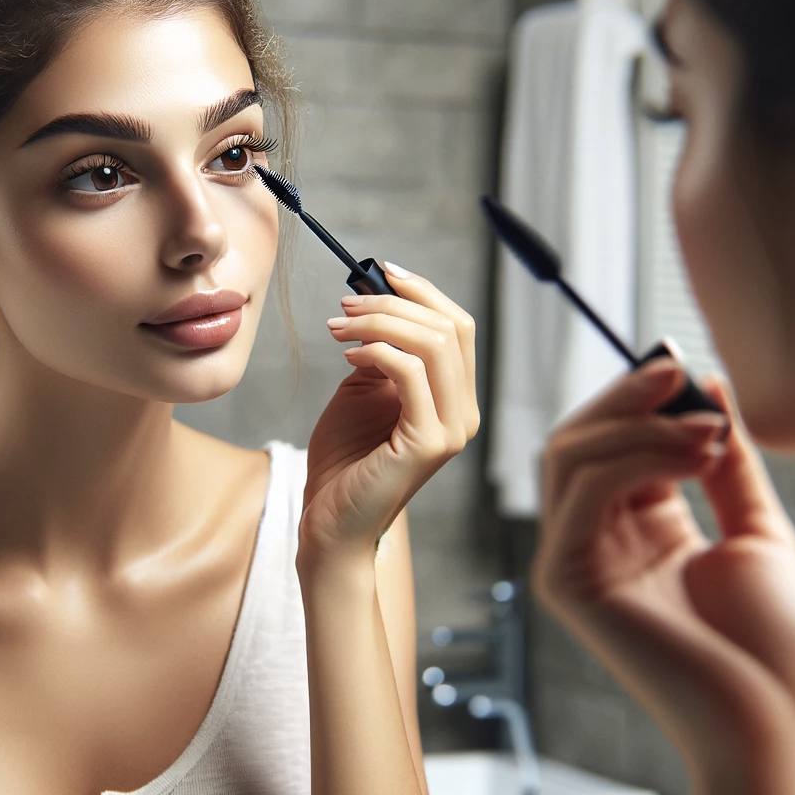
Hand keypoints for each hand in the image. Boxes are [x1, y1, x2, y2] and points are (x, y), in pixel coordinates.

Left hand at [299, 264, 478, 557]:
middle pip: (449, 328)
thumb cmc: (344, 461)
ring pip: (434, 344)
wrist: (330, 521)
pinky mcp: (428, 443)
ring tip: (339, 327)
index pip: (457, 326)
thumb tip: (374, 300)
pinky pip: (411, 373)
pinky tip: (348, 356)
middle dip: (394, 303)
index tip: (381, 272)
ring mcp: (452, 429)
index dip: (422, 292)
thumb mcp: (363, 392)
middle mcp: (464, 413)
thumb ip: (380, 352)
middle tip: (345, 305)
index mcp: (454, 398)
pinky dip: (377, 351)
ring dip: (380, 322)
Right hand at [533, 360, 794, 794]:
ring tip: (706, 429)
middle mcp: (592, 543)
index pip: (606, 443)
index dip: (636, 399)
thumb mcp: (754, 529)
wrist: (781, 724)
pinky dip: (633, 459)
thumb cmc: (775, 645)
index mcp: (631, 533)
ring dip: (635, 425)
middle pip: (575, 441)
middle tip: (676, 370)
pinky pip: (582, 494)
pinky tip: (692, 457)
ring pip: (568, 458)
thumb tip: (707, 384)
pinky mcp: (567, 583)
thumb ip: (724, 462)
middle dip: (624, 398)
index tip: (682, 364)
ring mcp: (572, 563)